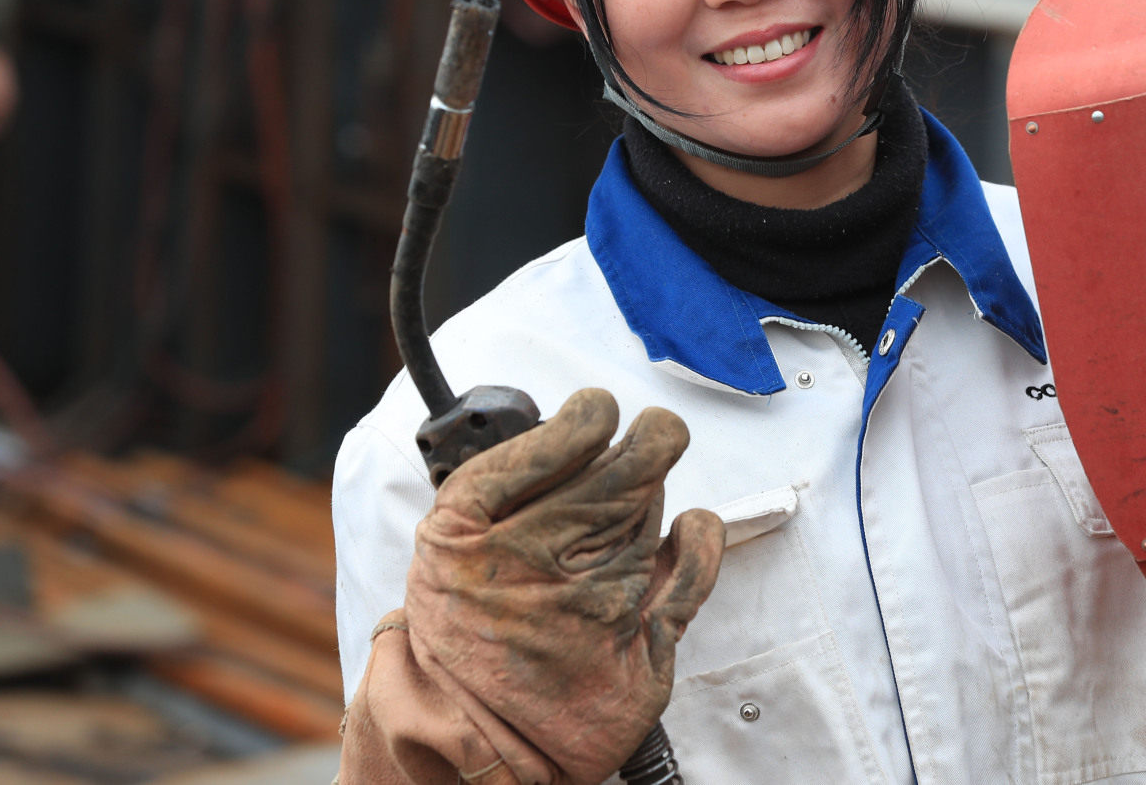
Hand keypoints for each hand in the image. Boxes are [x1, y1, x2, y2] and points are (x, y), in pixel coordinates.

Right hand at [402, 388, 723, 782]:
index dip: (591, 415)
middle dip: (646, 441)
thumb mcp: (444, 539)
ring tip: (622, 513)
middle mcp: (537, 561)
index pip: (560, 442)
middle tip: (648, 435)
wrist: (472, 733)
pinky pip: (693, 570)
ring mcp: (596, 603)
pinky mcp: (640, 644)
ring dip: (648, 497)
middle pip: (626, 468)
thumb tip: (584, 427)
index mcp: (476, 527)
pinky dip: (701, 538)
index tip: (598, 413)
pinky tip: (691, 529)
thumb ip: (505, 477)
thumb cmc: (464, 628)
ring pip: (653, 509)